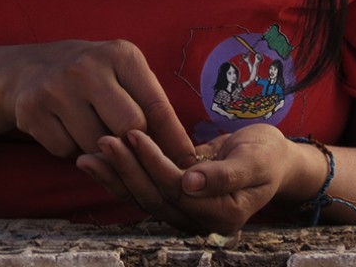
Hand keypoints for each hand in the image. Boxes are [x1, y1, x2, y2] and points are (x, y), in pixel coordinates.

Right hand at [7, 39, 195, 161]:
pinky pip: (67, 151)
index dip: (174, 141)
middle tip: (131, 147)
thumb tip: (184, 156)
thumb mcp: (123, 74)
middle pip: (130, 128)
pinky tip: (66, 127)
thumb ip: (150, 106)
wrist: (30, 68)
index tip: (187, 164)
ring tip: (92, 127)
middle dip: (134, 144)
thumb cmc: (93, 77)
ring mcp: (56, 87)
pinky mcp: (32, 110)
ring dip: (101, 149)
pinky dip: (71, 148)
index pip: (157, 106)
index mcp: (120, 54)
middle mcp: (87, 66)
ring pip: (98, 145)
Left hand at [78, 123, 295, 233]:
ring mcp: (184, 211)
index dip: (153, 164)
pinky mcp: (172, 199)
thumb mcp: (256, 159)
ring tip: (87, 155)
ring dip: (114, 176)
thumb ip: (225, 174)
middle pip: (153, 198)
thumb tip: (190, 183)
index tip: (134, 134)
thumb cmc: (267, 155)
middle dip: (126, 169)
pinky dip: (119, 175)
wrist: (268, 158)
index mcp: (222, 215)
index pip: (177, 190)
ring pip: (142, 197)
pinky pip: (142, 189)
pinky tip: (97, 160)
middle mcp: (199, 220)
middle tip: (103, 140)